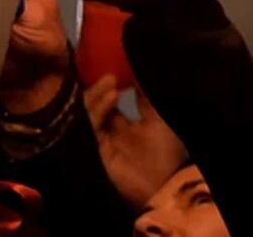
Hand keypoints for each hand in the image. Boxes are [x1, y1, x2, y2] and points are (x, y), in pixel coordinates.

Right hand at [84, 76, 184, 209]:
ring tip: (110, 81)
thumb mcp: (158, 117)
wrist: (165, 184)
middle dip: (96, 89)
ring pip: (87, 114)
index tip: (106, 67)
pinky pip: (89, 127)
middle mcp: (108, 133)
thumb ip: (145, 96)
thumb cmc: (166, 151)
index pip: (106, 103)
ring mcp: (99, 143)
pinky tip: (111, 96)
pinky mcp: (93, 151)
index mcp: (122, 126)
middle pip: (92, 107)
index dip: (104, 86)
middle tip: (104, 71)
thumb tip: (138, 67)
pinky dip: (98, 110)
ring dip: (97, 95)